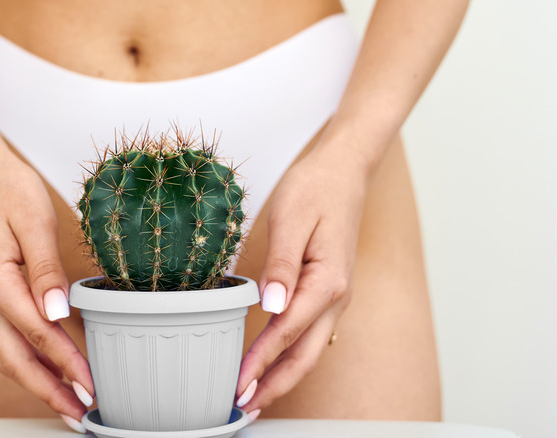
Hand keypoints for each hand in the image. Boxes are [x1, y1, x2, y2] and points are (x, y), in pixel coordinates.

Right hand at [0, 143, 93, 426]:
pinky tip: (47, 367)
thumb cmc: (7, 188)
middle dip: (48, 391)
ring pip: (5, 355)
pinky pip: (4, 339)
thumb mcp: (34, 222)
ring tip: (66, 401)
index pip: (38, 335)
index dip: (67, 364)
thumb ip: (47, 272)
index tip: (90, 386)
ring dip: (36, 382)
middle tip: (78, 414)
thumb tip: (59, 315)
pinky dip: (26, 360)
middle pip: (14, 360)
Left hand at [234, 143, 369, 415]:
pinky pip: (311, 334)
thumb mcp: (291, 220)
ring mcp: (335, 297)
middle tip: (243, 406)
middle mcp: (336, 298)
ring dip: (283, 375)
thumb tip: (271, 307)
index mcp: (326, 282)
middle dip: (274, 385)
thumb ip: (281, 265)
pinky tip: (275, 364)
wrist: (344, 169)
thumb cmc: (316, 188)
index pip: (285, 333)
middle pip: (304, 356)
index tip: (238, 385)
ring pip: (309, 350)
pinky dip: (291, 355)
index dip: (259, 363)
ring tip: (255, 394)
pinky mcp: (327, 292)